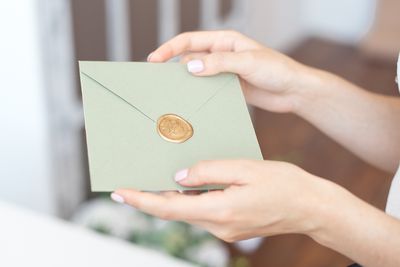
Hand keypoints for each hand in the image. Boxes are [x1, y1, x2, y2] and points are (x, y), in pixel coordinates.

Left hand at [113, 160, 335, 241]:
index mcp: (220, 211)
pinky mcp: (231, 226)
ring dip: (170, 198)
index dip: (141, 200)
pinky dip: (189, 200)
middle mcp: (219, 226)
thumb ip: (208, 171)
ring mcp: (225, 230)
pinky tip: (187, 185)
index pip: (169, 207)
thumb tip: (179, 176)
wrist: (310, 207)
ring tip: (155, 179)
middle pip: (174, 211)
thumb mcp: (245, 168)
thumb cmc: (283, 184)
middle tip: (130, 182)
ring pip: (187, 212)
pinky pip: (202, 212)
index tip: (119, 193)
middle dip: (151, 198)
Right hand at [147, 30, 314, 112]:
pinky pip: (207, 88)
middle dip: (172, 66)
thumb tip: (190, 66)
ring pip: (197, 74)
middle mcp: (221, 54)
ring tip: (171, 93)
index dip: (169, 49)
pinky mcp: (228, 87)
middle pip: (190, 58)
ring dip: (185, 82)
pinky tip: (191, 101)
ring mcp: (224, 72)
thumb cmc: (277, 70)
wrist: (293, 91)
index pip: (190, 41)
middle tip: (157, 81)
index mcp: (225, 41)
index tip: (154, 60)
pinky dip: (197, 93)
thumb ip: (219, 64)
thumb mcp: (248, 63)